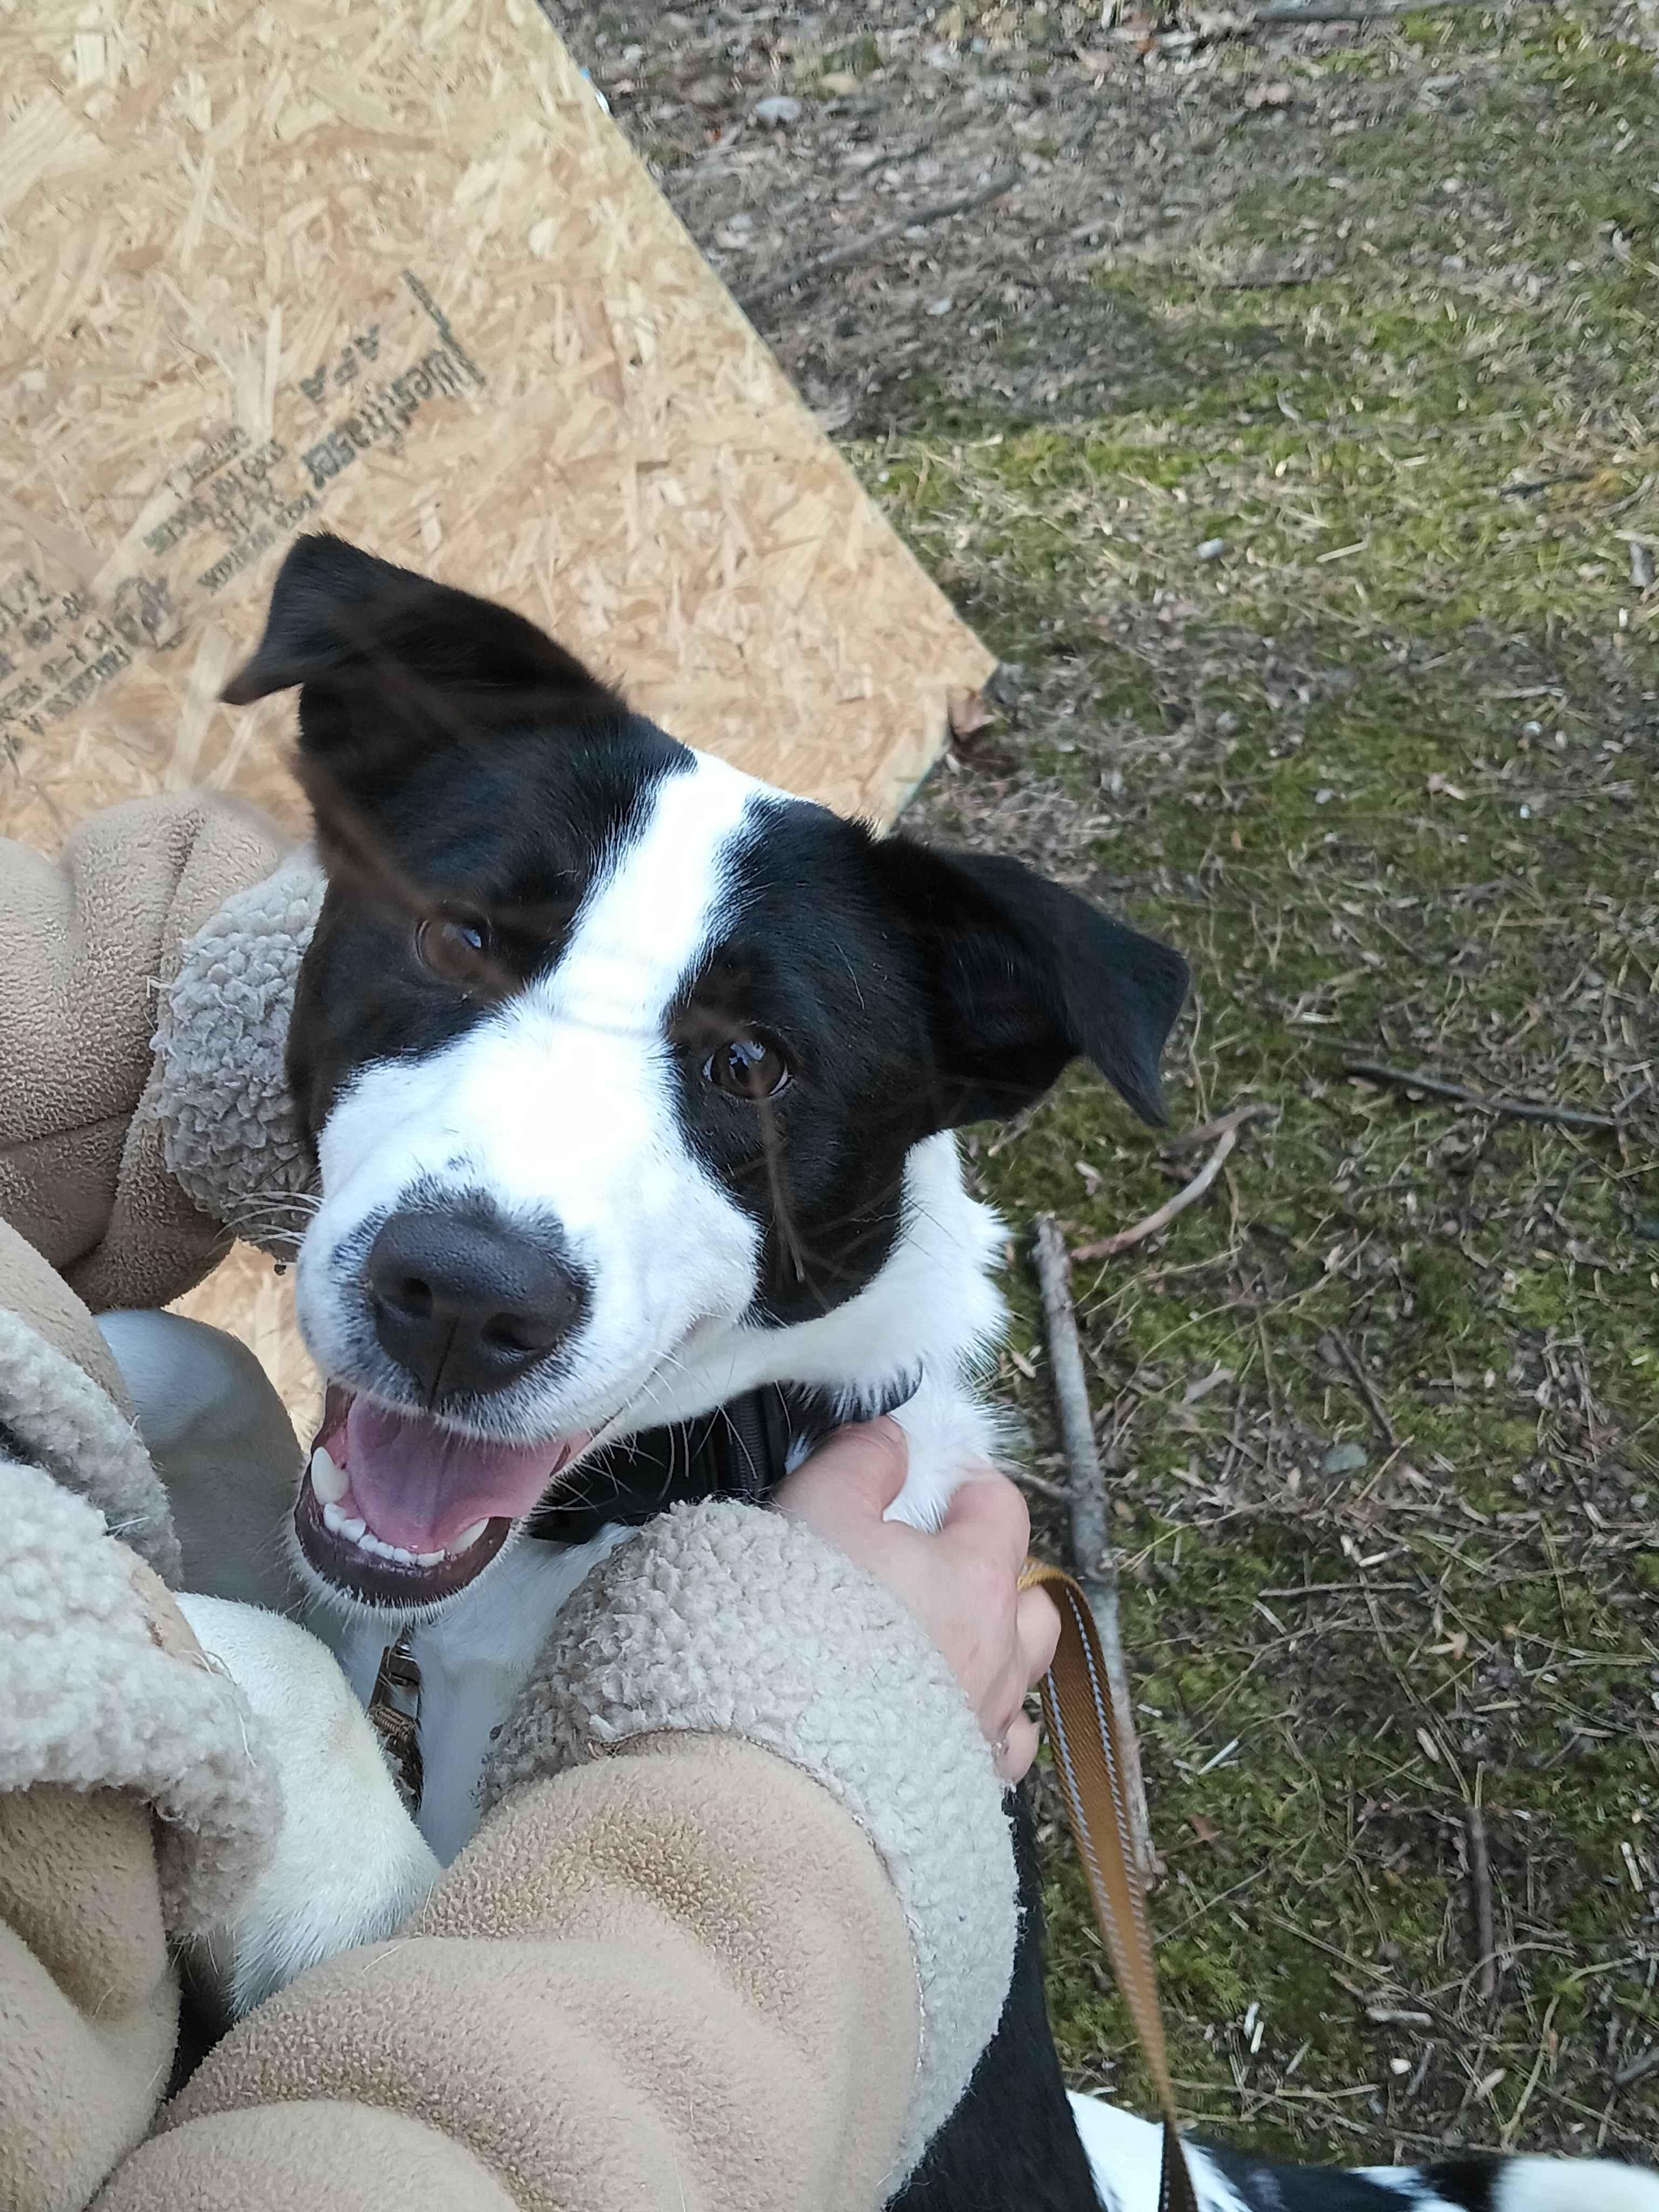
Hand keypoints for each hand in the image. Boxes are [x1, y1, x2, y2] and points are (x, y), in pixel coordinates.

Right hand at [777, 1419, 1059, 1782]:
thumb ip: (860, 1462)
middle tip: (931, 1571)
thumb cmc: (799, 1632)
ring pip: (1021, 1680)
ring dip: (993, 1658)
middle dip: (994, 1577)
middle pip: (1030, 1601)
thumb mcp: (817, 1511)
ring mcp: (986, 1728)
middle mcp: (1000, 1656)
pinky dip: (977, 1731)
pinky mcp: (964, 1791)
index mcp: (976, 1580)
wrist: (784, 1771)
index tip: (930, 1477)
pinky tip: (938, 1725)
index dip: (967, 1483)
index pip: (1002, 1507)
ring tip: (936, 1651)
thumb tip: (891, 1437)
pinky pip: (997, 1754)